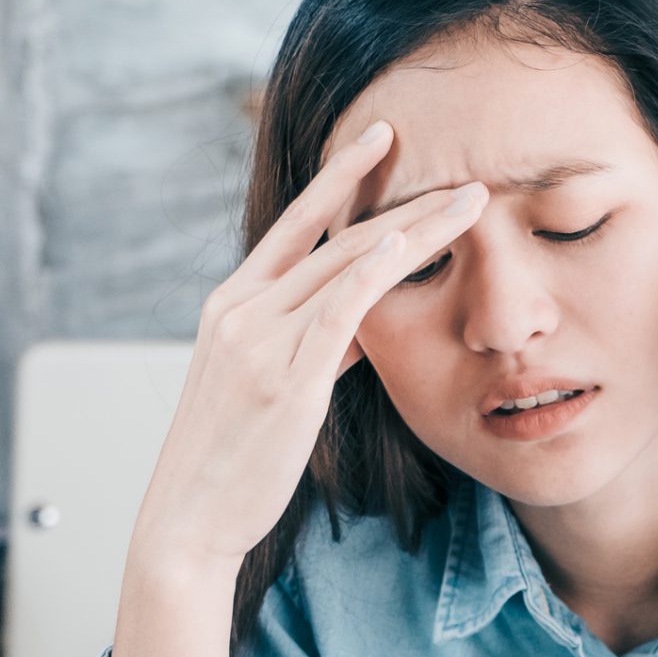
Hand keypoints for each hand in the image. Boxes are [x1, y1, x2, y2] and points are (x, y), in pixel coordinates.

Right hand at [129, 121, 487, 566]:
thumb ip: (317, 345)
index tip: (382, 137)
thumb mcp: (274, 385)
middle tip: (461, 170)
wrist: (188, 519)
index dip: (340, 177)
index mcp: (232, 304)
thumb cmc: (235, 458)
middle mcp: (241, 309)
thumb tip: (363, 326)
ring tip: (469, 202)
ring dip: (415, 229)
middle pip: (334, 235)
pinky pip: (334, 313)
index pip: (296, 223)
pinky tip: (405, 246)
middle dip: (400, 198)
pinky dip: (371, 274)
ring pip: (346, 265)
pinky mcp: (284, 380)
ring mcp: (259, 342)